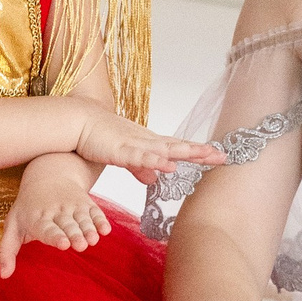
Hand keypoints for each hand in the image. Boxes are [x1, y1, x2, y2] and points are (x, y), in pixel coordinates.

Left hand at [0, 180, 113, 272]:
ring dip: (88, 229)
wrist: (48, 174)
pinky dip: (101, 220)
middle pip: (67, 225)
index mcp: (36, 218)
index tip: (63, 244)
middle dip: (74, 234)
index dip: (55, 236)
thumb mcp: (13, 226)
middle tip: (80, 246)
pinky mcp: (85, 203)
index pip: (46, 228)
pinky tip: (106, 230)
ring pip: (82, 219)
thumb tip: (3, 276)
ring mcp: (72, 206)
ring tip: (93, 240)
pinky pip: (95, 211)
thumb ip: (7, 251)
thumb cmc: (27, 209)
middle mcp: (55, 211)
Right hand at [71, 106, 226, 175]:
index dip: (198, 152)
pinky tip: (169, 164)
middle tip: (223, 156)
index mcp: (148, 143)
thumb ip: (140, 168)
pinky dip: (155, 160)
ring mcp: (134, 143)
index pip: (178, 148)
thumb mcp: (124, 156)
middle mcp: (146, 141)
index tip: (219, 156)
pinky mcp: (120, 149)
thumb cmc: (100, 136)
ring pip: (164, 149)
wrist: (77, 120)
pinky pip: (140, 156)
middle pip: (178, 146)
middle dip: (200, 152)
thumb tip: (155, 180)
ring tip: (205, 155)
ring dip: (184, 152)